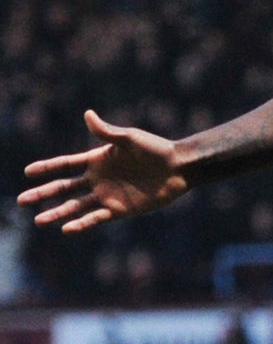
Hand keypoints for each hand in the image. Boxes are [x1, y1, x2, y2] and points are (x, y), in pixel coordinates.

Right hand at [18, 110, 191, 233]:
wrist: (179, 167)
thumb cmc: (156, 149)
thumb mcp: (129, 138)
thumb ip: (106, 132)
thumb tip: (87, 115)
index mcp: (97, 160)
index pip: (65, 165)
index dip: (47, 168)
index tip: (28, 172)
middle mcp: (99, 179)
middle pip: (64, 188)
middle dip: (43, 194)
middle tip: (21, 201)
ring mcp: (108, 195)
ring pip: (76, 206)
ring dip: (57, 213)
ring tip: (38, 221)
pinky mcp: (121, 209)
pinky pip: (96, 218)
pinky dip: (82, 223)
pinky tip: (67, 229)